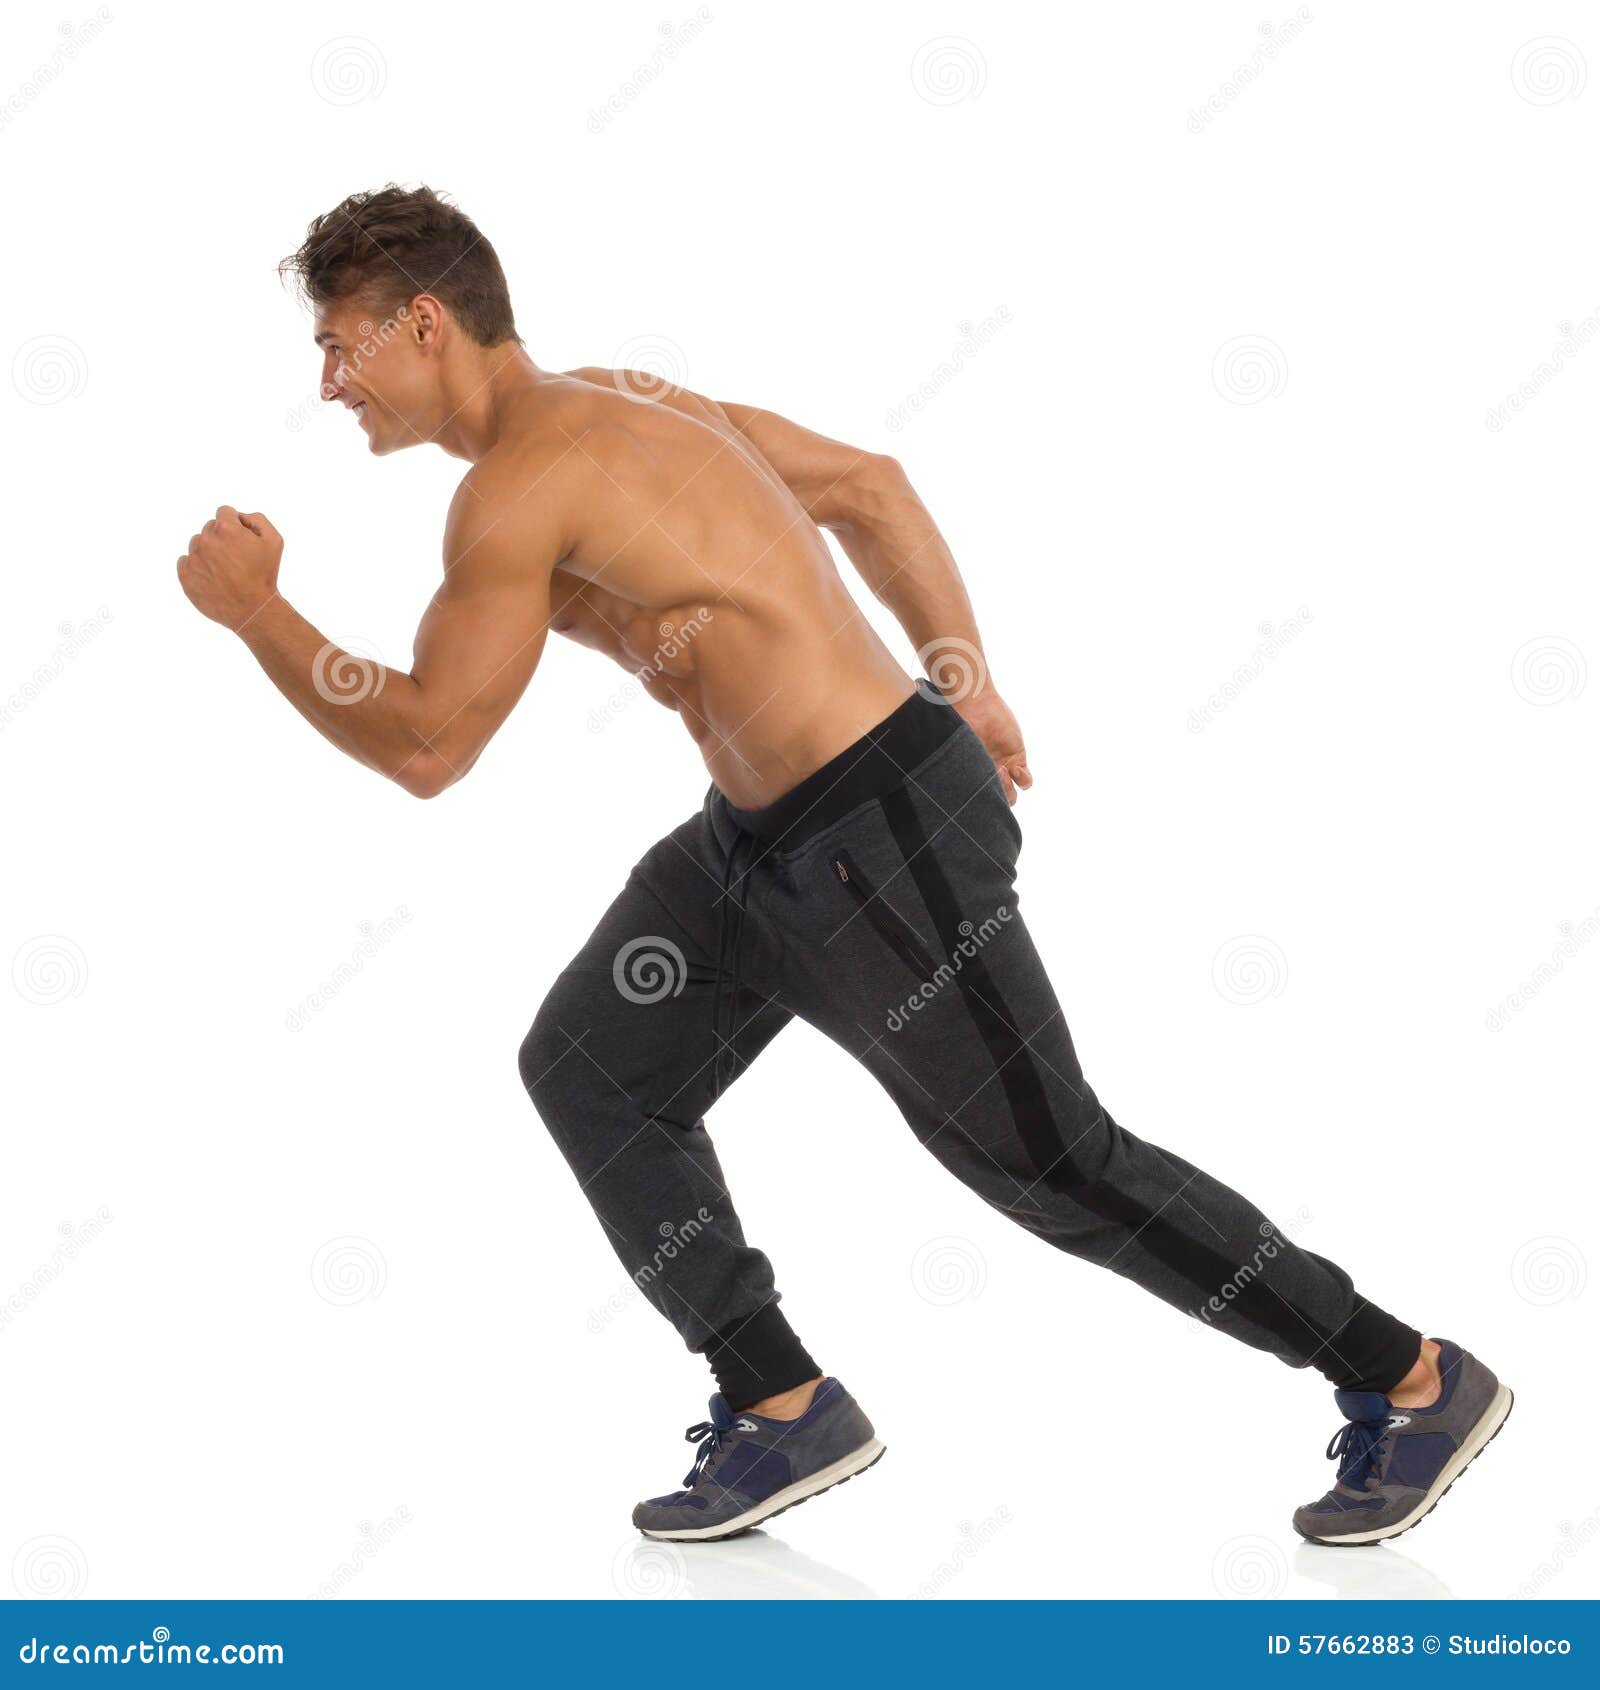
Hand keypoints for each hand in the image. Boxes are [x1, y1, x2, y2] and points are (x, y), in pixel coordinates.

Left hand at [177, 507, 282, 627]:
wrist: (252, 609)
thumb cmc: (265, 575)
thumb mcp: (274, 541)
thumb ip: (257, 519)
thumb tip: (240, 517)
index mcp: (226, 529)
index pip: (224, 512)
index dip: (236, 525)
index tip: (242, 540)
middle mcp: (206, 540)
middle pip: (209, 528)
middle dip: (221, 538)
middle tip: (236, 559)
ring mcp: (193, 558)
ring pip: (197, 544)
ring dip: (208, 552)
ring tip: (225, 570)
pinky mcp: (185, 574)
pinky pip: (185, 561)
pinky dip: (196, 567)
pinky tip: (212, 577)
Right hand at [954, 686, 1031, 803]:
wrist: (974, 703)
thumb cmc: (958, 723)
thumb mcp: (954, 748)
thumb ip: (953, 771)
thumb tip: (944, 794)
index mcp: (969, 776)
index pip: (977, 801)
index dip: (979, 802)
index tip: (976, 789)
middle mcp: (986, 774)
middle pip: (995, 800)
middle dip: (994, 796)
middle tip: (989, 778)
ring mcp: (1003, 767)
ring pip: (1012, 794)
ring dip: (1009, 790)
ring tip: (1002, 771)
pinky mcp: (1018, 758)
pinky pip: (1025, 780)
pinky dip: (1023, 779)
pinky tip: (1014, 768)